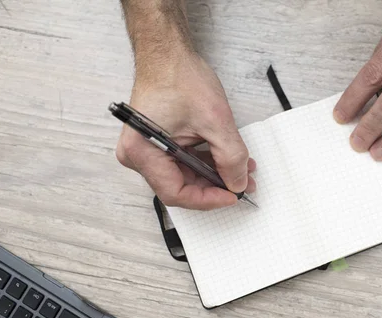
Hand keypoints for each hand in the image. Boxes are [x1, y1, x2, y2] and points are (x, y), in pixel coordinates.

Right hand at [116, 54, 255, 209]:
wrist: (168, 54)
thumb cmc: (179, 77)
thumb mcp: (215, 121)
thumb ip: (231, 158)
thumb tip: (238, 183)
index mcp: (142, 151)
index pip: (176, 193)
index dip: (208, 199)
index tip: (232, 196)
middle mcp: (138, 155)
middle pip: (181, 186)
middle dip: (215, 186)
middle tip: (243, 184)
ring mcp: (147, 150)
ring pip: (184, 176)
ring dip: (214, 174)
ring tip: (241, 169)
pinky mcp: (157, 143)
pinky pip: (182, 163)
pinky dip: (206, 163)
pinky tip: (227, 159)